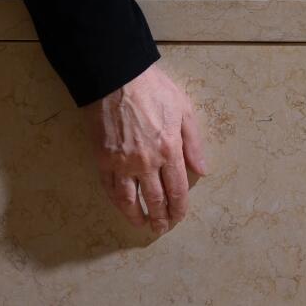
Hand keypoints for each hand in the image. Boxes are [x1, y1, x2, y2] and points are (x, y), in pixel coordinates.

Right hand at [86, 60, 209, 234]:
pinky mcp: (103, 159)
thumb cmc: (153, 88)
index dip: (179, 208)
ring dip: (137, 217)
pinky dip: (116, 202)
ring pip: (129, 200)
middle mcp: (146, 162)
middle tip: (162, 228)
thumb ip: (193, 143)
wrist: (115, 77)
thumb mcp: (183, 109)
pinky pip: (109, 188)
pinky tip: (122, 206)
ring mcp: (122, 163)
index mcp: (169, 150)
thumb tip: (203, 170)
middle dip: (161, 217)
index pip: (177, 190)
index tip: (179, 218)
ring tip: (142, 225)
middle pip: (155, 199)